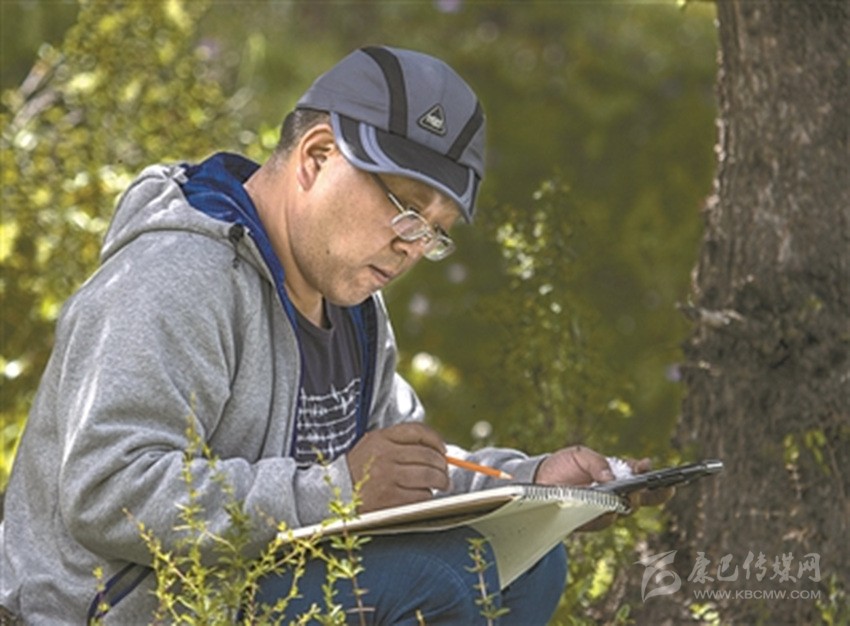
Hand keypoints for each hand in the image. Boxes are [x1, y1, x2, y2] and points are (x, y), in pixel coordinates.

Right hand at [346, 423, 448, 512]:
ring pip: (429, 476)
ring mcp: (387, 477)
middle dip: (443, 465)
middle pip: (428, 455)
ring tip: (442, 484)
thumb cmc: (359, 470)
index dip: (436, 440)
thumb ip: (399, 443)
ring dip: (441, 481)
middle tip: (445, 472)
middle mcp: (384, 455)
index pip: (418, 431)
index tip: (443, 450)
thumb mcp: (373, 446)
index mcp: (380, 438)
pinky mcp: (390, 499)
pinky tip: (424, 495)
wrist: (334, 495)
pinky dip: (428, 496)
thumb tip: (437, 450)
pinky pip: (421, 495)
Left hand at [535, 446, 673, 531]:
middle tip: (653, 486)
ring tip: (628, 493)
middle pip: (641, 498)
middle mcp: (615, 494)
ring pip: (624, 511)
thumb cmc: (564, 465)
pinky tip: (608, 509)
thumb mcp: (580, 455)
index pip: (640, 476)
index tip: (649, 466)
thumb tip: (611, 477)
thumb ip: (596, 463)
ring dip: (628, 503)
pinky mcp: (589, 522)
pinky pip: (602, 522)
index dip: (648, 473)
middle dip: (652, 493)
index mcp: (617, 475)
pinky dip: (606, 516)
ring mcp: (604, 509)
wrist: (539, 479)